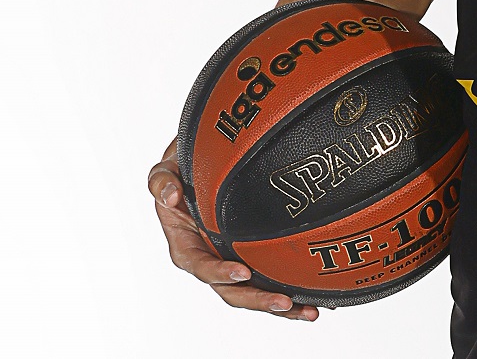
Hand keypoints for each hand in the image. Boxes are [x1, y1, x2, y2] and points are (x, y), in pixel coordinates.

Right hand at [148, 143, 318, 320]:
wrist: (204, 164)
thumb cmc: (183, 171)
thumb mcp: (166, 171)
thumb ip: (161, 182)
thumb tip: (170, 196)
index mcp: (187, 247)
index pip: (202, 266)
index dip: (221, 273)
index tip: (244, 272)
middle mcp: (211, 260)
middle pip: (233, 290)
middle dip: (259, 299)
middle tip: (285, 303)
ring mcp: (233, 262)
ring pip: (255, 292)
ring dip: (281, 306)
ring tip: (309, 312)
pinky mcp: (252, 258)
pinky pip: (270, 280)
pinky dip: (291, 291)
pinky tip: (315, 300)